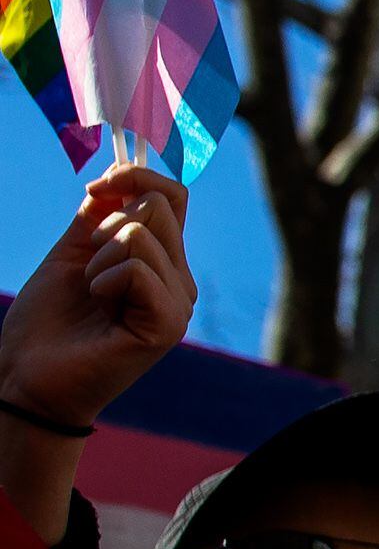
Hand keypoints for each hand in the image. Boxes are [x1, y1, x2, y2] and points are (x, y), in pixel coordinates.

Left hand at [0, 168, 188, 425]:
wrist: (28, 376)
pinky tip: (101, 311)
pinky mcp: (168, 325)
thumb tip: (119, 172)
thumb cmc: (48, 321)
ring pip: (141, 235)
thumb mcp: (73, 252)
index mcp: (162, 262)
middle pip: (158, 206)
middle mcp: (180, 281)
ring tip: (92, 296)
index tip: (94, 189)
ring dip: (97, 261)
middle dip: (105, 227)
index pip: (173, 197)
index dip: (136, 176)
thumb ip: (99, 216)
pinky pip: (136, 269)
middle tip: (88, 271)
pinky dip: (104, 282)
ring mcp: (179, 304)